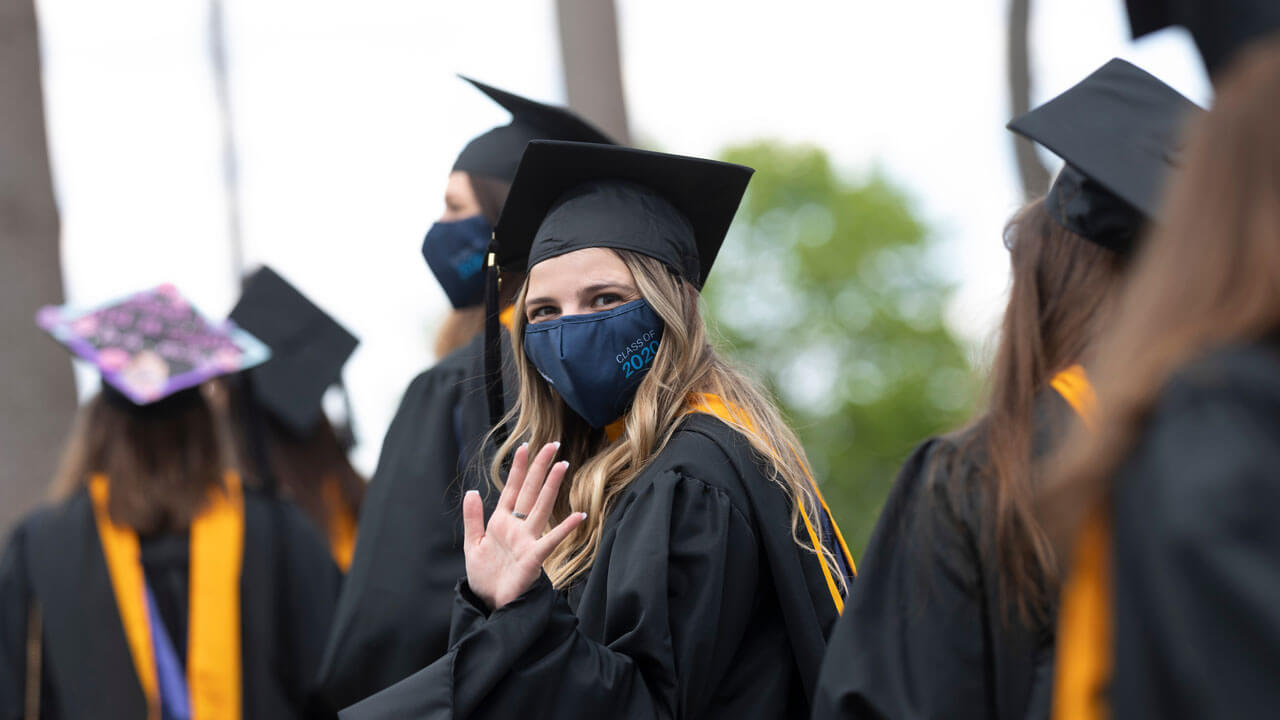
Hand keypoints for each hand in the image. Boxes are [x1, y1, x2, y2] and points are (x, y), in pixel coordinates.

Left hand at [462, 441, 586, 609]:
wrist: (491, 605)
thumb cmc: (486, 577)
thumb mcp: (473, 545)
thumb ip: (473, 518)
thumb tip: (472, 491)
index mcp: (501, 522)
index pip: (512, 490)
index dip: (518, 469)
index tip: (524, 447)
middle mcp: (517, 527)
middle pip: (531, 492)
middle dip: (540, 468)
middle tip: (552, 445)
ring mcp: (527, 541)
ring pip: (541, 508)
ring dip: (551, 486)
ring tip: (562, 465)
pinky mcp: (533, 558)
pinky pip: (550, 541)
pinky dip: (564, 529)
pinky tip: (579, 516)